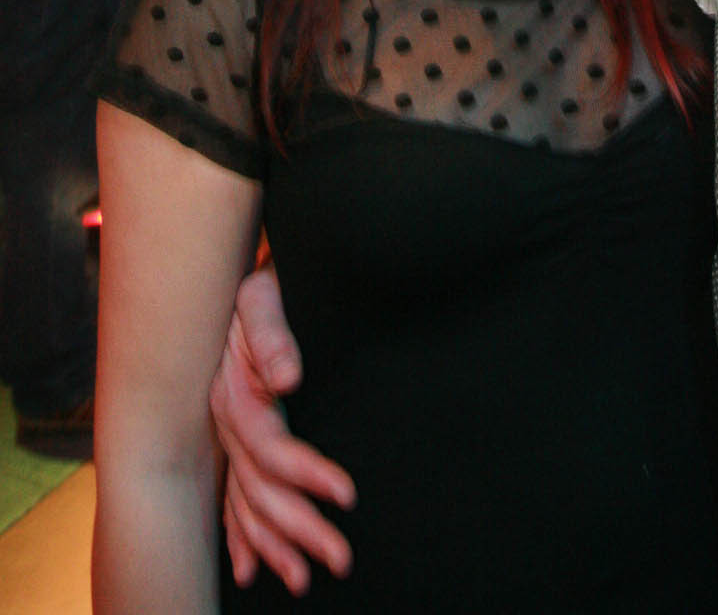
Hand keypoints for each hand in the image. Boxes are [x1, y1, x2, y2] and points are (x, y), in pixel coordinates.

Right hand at [209, 265, 356, 593]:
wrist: (237, 279)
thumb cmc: (260, 285)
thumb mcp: (261, 296)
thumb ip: (274, 334)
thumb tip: (288, 379)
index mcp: (233, 395)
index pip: (271, 449)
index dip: (308, 474)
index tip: (347, 496)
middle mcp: (226, 424)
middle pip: (260, 490)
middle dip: (299, 528)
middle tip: (341, 559)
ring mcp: (228, 437)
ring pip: (246, 503)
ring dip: (273, 544)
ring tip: (302, 580)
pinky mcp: (235, 439)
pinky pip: (231, 498)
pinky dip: (240, 535)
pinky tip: (249, 569)